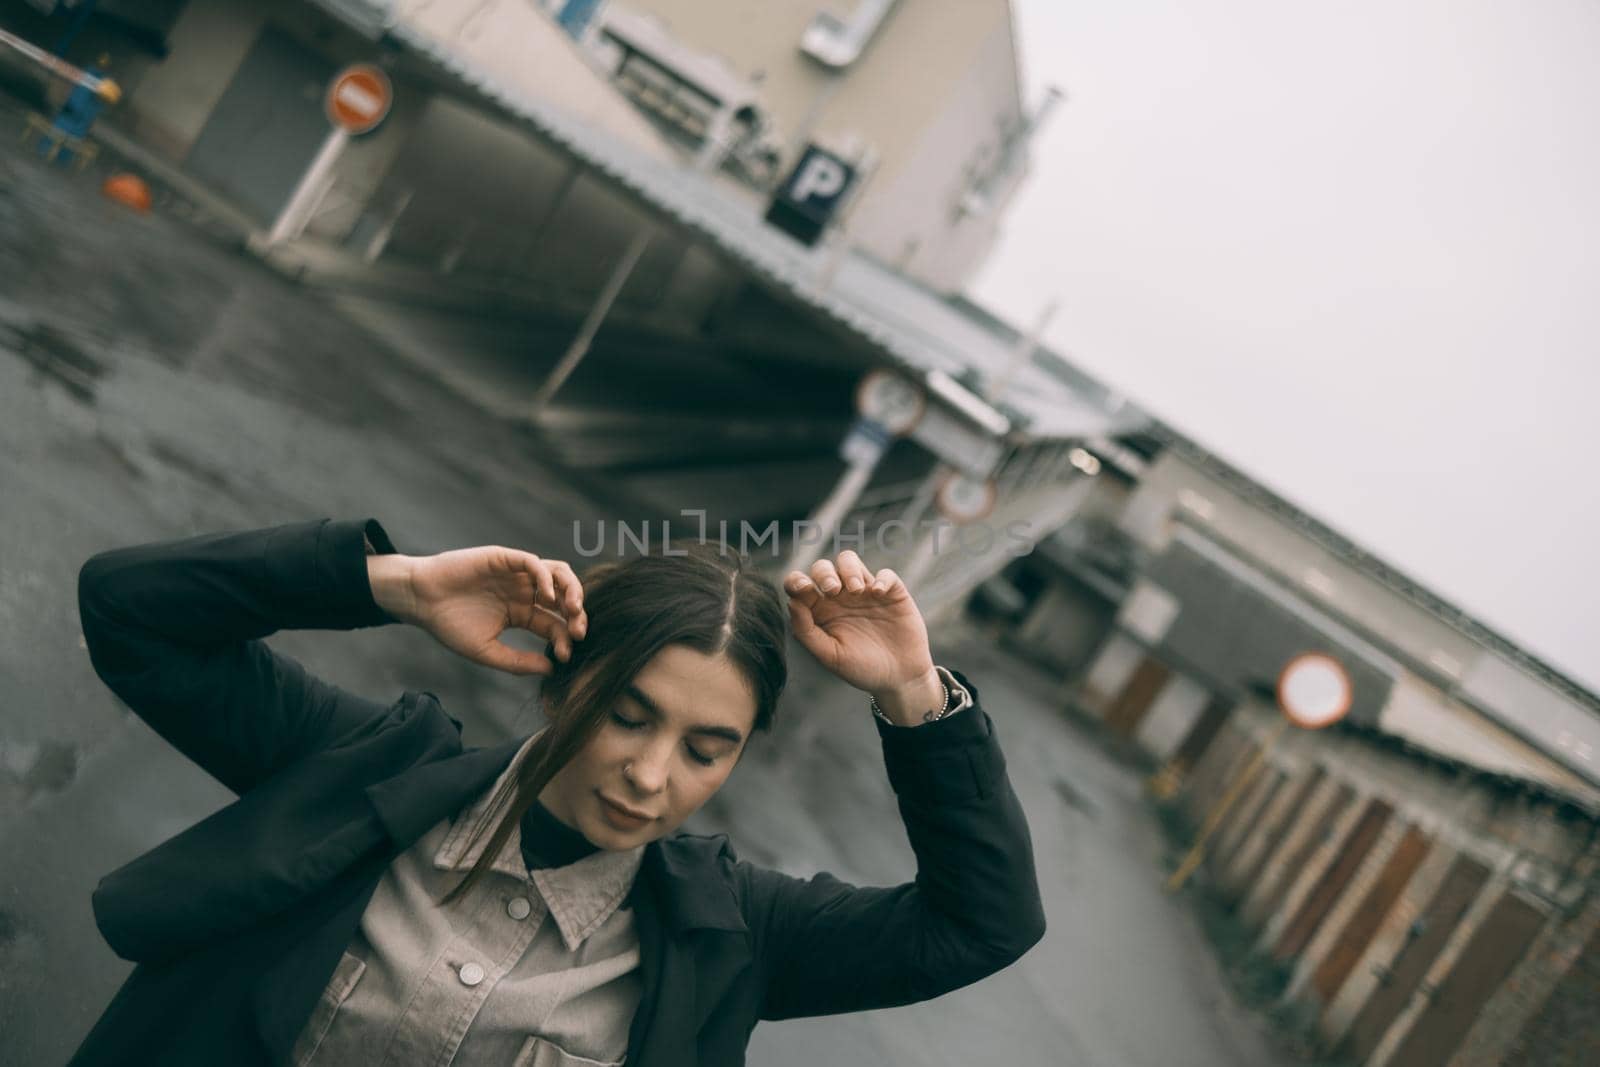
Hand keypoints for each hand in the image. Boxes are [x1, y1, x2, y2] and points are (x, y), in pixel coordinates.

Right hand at [381, 546, 586, 675]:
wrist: (420, 600)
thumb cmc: (449, 625)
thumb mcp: (486, 651)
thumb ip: (518, 661)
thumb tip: (552, 669)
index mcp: (522, 614)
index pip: (554, 625)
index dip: (565, 639)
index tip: (566, 655)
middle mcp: (524, 592)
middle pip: (564, 598)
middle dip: (577, 614)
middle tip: (579, 632)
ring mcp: (517, 574)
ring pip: (558, 574)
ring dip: (572, 590)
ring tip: (572, 610)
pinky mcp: (505, 558)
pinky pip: (534, 562)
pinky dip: (546, 576)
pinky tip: (546, 596)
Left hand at [783, 551, 936, 703]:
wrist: (899, 678)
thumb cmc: (861, 669)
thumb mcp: (830, 656)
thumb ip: (806, 631)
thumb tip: (791, 602)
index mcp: (820, 611)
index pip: (799, 586)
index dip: (796, 580)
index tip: (803, 588)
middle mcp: (840, 598)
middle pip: (822, 568)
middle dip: (823, 574)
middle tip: (832, 591)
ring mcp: (865, 592)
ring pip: (848, 561)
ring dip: (848, 569)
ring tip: (856, 590)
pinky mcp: (892, 593)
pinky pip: (885, 574)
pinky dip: (881, 578)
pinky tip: (878, 593)